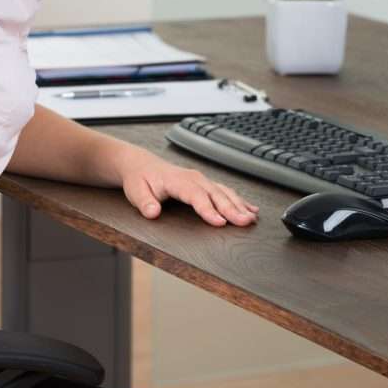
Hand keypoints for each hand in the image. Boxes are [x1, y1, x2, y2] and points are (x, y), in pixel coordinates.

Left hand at [120, 154, 258, 226]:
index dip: (209, 210)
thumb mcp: (135, 192)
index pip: (196, 196)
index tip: (220, 222)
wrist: (141, 165)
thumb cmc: (140, 179)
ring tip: (251, 219)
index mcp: (177, 180)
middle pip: (216, 194)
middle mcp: (193, 178)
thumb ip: (144, 203)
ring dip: (239, 205)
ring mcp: (200, 180)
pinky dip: (239, 200)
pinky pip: (225, 191)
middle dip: (232, 209)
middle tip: (245, 222)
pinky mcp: (204, 183)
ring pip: (224, 192)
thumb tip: (152, 213)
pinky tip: (251, 209)